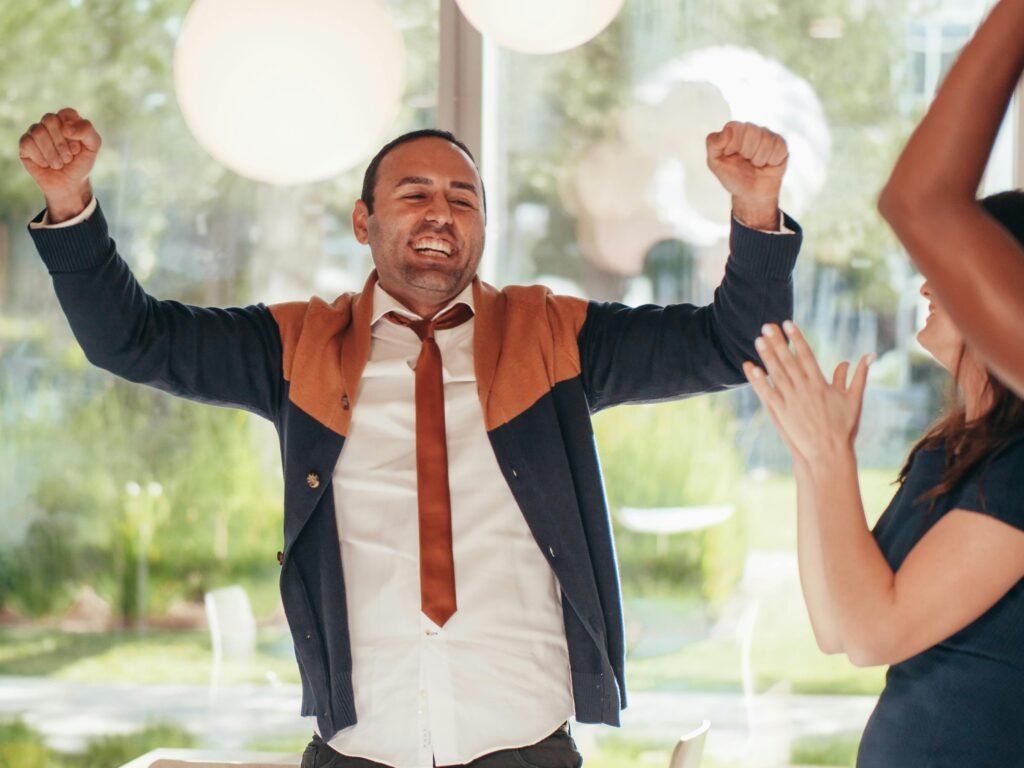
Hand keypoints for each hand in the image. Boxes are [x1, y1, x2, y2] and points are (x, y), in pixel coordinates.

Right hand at [18, 108, 100, 221]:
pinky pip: (28, 143)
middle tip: (68, 158)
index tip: (77, 148)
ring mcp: (36, 132)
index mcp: (67, 120)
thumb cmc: (81, 164)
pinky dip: (41, 158)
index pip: (66, 113)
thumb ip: (87, 131)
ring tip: (59, 164)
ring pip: (38, 131)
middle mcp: (50, 123)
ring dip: (52, 153)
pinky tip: (46, 164)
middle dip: (61, 143)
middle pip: (49, 119)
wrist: (69, 185)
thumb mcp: (93, 147)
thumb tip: (65, 127)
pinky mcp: (25, 144)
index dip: (73, 131)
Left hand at [706, 121, 787, 229]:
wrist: (751, 194)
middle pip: (752, 131)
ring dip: (759, 159)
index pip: (734, 127)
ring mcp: (767, 135)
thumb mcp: (715, 164)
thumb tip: (728, 129)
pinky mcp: (780, 144)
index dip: (733, 145)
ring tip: (756, 165)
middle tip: (745, 162)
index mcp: (733, 131)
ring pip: (766, 140)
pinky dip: (772, 161)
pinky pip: (778, 148)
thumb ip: (713, 144)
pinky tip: (768, 165)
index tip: (731, 156)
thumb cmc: (733, 177)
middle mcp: (751, 129)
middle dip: (747, 153)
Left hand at [743, 321, 871, 464]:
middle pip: (788, 360)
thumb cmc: (843, 428)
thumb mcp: (854, 400)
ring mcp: (791, 400)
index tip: (788, 323)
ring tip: (758, 339)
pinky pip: (766, 392)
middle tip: (767, 325)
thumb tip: (868, 356)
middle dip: (778, 341)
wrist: (829, 454)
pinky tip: (749, 367)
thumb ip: (858, 376)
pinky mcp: (780, 412)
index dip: (796, 338)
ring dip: (767, 355)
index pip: (806, 355)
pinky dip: (758, 379)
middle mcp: (804, 389)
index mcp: (820, 384)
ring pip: (776, 373)